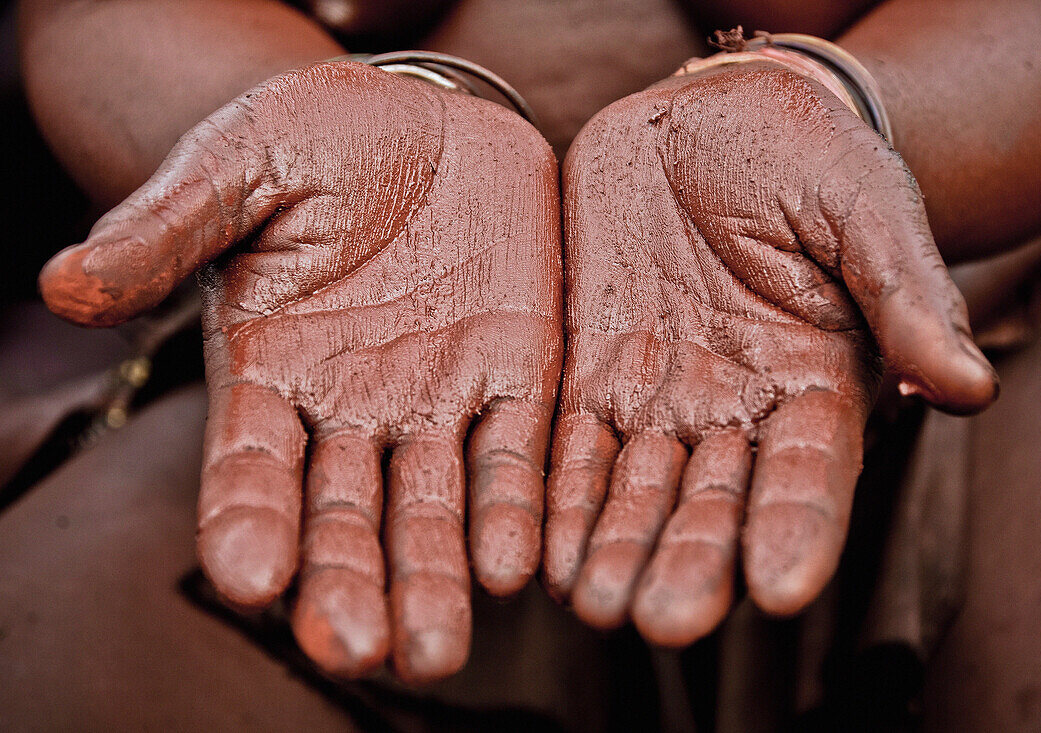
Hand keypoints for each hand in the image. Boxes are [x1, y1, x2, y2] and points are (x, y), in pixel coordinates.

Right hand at [39, 62, 561, 682]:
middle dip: (348, 582)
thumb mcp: (235, 169)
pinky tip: (515, 565)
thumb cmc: (312, 140)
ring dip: (436, 578)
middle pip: (344, 513)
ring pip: (432, 507)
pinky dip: (514, 506)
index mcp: (270, 369)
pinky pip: (517, 450)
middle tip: (355, 649)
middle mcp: (352, 407)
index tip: (248, 579)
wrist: (422, 121)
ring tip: (436, 647)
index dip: (246, 520)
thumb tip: (63, 284)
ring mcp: (438, 397)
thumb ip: (166, 231)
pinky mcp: (518, 371)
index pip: (251, 465)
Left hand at [544, 64, 996, 645]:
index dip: (797, 527)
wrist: (712, 118)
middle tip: (663, 621)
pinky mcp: (589, 366)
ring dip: (611, 548)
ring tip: (590, 605)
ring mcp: (657, 393)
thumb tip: (969, 385)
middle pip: (711, 502)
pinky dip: (555, 497)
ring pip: (634, 488)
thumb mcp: (864, 210)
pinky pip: (568, 442)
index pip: (809, 472)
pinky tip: (538, 550)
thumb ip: (904, 294)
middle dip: (688, 562)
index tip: (783, 587)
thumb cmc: (805, 157)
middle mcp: (734, 407)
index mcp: (814, 381)